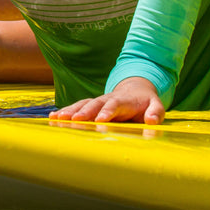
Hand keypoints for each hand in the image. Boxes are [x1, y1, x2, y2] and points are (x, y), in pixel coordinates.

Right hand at [49, 77, 164, 124]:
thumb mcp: (156, 105)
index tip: (100, 121)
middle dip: (83, 112)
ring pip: (81, 105)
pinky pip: (76, 108)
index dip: (106, 113)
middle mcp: (107, 99)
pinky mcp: (90, 106)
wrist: (135, 89)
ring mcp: (97, 102)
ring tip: (56, 119)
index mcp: (122, 101)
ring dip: (69, 112)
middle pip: (93, 105)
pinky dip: (65, 112)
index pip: (113, 106)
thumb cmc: (146, 101)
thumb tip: (151, 121)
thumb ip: (156, 112)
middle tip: (73, 120)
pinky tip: (53, 118)